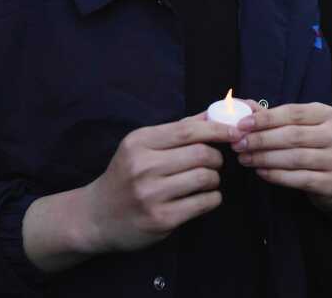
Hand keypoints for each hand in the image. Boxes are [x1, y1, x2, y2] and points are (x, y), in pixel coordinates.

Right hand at [75, 113, 236, 254]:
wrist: (96, 216)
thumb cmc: (126, 175)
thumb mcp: (143, 146)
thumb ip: (179, 130)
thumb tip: (215, 112)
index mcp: (139, 142)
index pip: (188, 130)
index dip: (217, 129)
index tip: (235, 132)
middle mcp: (143, 166)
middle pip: (201, 153)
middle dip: (216, 157)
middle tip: (214, 163)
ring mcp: (151, 194)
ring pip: (205, 178)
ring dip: (214, 179)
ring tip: (207, 180)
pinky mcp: (161, 219)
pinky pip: (203, 203)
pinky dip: (212, 198)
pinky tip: (204, 197)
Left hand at [231, 102, 331, 212]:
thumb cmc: (310, 147)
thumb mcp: (296, 127)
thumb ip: (270, 116)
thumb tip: (240, 104)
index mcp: (326, 114)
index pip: (292, 113)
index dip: (265, 119)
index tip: (241, 125)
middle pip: (292, 135)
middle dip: (261, 140)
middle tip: (238, 144)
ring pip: (295, 158)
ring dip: (264, 158)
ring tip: (244, 159)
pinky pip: (299, 178)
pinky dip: (276, 175)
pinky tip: (260, 172)